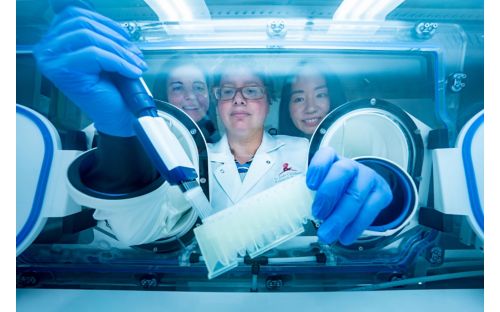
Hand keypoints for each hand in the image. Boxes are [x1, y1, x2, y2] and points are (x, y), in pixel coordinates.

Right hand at [34, 6, 147, 136]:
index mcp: (55, 40)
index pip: (77, 14)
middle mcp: (48, 49)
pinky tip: (133, 72)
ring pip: (89, 37)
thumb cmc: (109, 88)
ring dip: (119, 50)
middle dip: (115, 37)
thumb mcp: (105, 53)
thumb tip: (119, 28)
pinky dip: (120, 62)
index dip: (106, 23)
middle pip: (83, 23)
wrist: (113, 116)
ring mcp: (53, 60)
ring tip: (136, 63)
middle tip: (135, 53)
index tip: (126, 38)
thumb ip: (103, 35)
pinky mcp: (65, 72)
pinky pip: (95, 55)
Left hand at [306, 147, 392, 244]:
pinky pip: (369, 211)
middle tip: (316, 215)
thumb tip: (295, 213)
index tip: (310, 185)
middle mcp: (351, 165)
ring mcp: (368, 178)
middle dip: (328, 195)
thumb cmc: (337, 190)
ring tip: (327, 235)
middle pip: (342, 173)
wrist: (366, 193)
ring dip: (339, 218)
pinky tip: (345, 237)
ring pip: (355, 195)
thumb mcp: (323, 187)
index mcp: (332, 160)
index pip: (326, 154)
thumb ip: (311, 194)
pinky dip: (355, 227)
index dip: (318, 168)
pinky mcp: (382, 193)